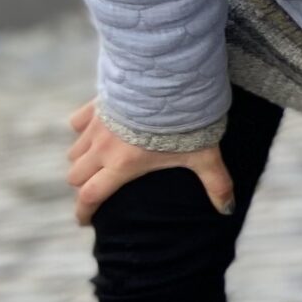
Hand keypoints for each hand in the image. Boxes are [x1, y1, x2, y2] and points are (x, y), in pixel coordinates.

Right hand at [66, 102, 233, 226]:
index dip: (84, 212)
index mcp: (122, 165)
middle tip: (96, 190)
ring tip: (97, 163)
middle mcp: (102, 148)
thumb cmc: (184, 121)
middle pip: (76, 176)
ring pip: (74, 151)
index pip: (91, 196)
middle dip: (83, 186)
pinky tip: (96, 129)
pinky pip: (77, 122)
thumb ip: (216, 183)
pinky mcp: (95, 105)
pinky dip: (82, 129)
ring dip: (82, 159)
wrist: (168, 80)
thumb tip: (227, 209)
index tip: (86, 221)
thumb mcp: (204, 155)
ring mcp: (96, 126)